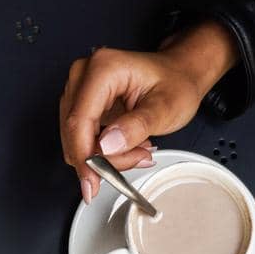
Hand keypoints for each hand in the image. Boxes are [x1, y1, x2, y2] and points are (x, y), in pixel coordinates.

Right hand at [59, 21, 236, 199]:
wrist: (179, 73)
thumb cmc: (176, 83)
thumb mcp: (166, 107)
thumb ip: (137, 126)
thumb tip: (106, 146)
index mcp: (103, 69)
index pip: (79, 121)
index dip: (84, 156)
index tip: (91, 184)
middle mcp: (84, 75)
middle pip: (75, 132)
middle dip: (103, 157)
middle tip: (138, 158)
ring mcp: (80, 88)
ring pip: (76, 138)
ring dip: (105, 155)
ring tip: (138, 148)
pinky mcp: (82, 102)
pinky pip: (81, 136)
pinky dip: (103, 149)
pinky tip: (127, 144)